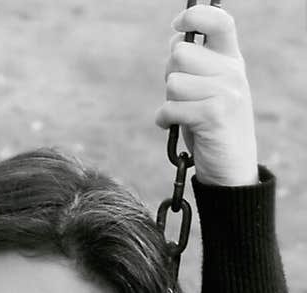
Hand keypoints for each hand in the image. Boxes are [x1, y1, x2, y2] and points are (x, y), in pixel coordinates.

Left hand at [155, 4, 258, 186]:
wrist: (231, 171)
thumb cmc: (211, 129)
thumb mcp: (206, 91)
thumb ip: (194, 65)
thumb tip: (174, 39)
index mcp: (232, 61)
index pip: (220, 21)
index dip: (196, 16)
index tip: (177, 25)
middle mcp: (232, 72)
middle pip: (180, 53)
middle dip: (170, 75)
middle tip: (182, 97)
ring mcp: (226, 92)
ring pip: (172, 82)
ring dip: (168, 101)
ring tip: (182, 116)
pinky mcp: (213, 115)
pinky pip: (170, 107)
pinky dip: (164, 120)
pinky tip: (174, 128)